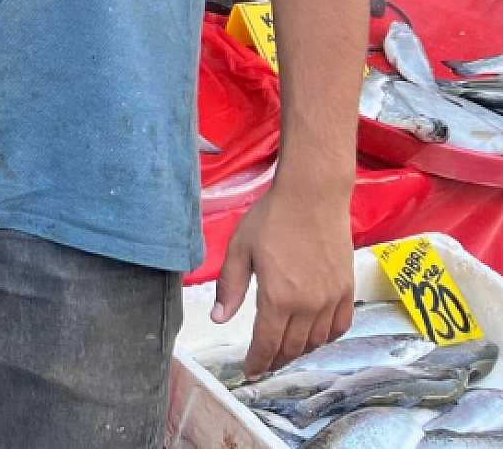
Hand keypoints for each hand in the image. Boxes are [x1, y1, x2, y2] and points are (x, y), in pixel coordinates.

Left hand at [212, 181, 354, 377]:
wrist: (312, 195)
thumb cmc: (271, 218)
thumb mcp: (240, 249)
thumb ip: (230, 287)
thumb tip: (219, 318)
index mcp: (278, 297)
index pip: (267, 343)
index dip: (257, 361)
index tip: (249, 371)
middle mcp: (309, 305)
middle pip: (292, 347)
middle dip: (275, 360)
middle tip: (264, 364)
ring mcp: (332, 298)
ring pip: (316, 340)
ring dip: (299, 351)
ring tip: (284, 352)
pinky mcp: (348, 289)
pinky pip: (340, 326)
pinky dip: (326, 337)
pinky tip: (314, 336)